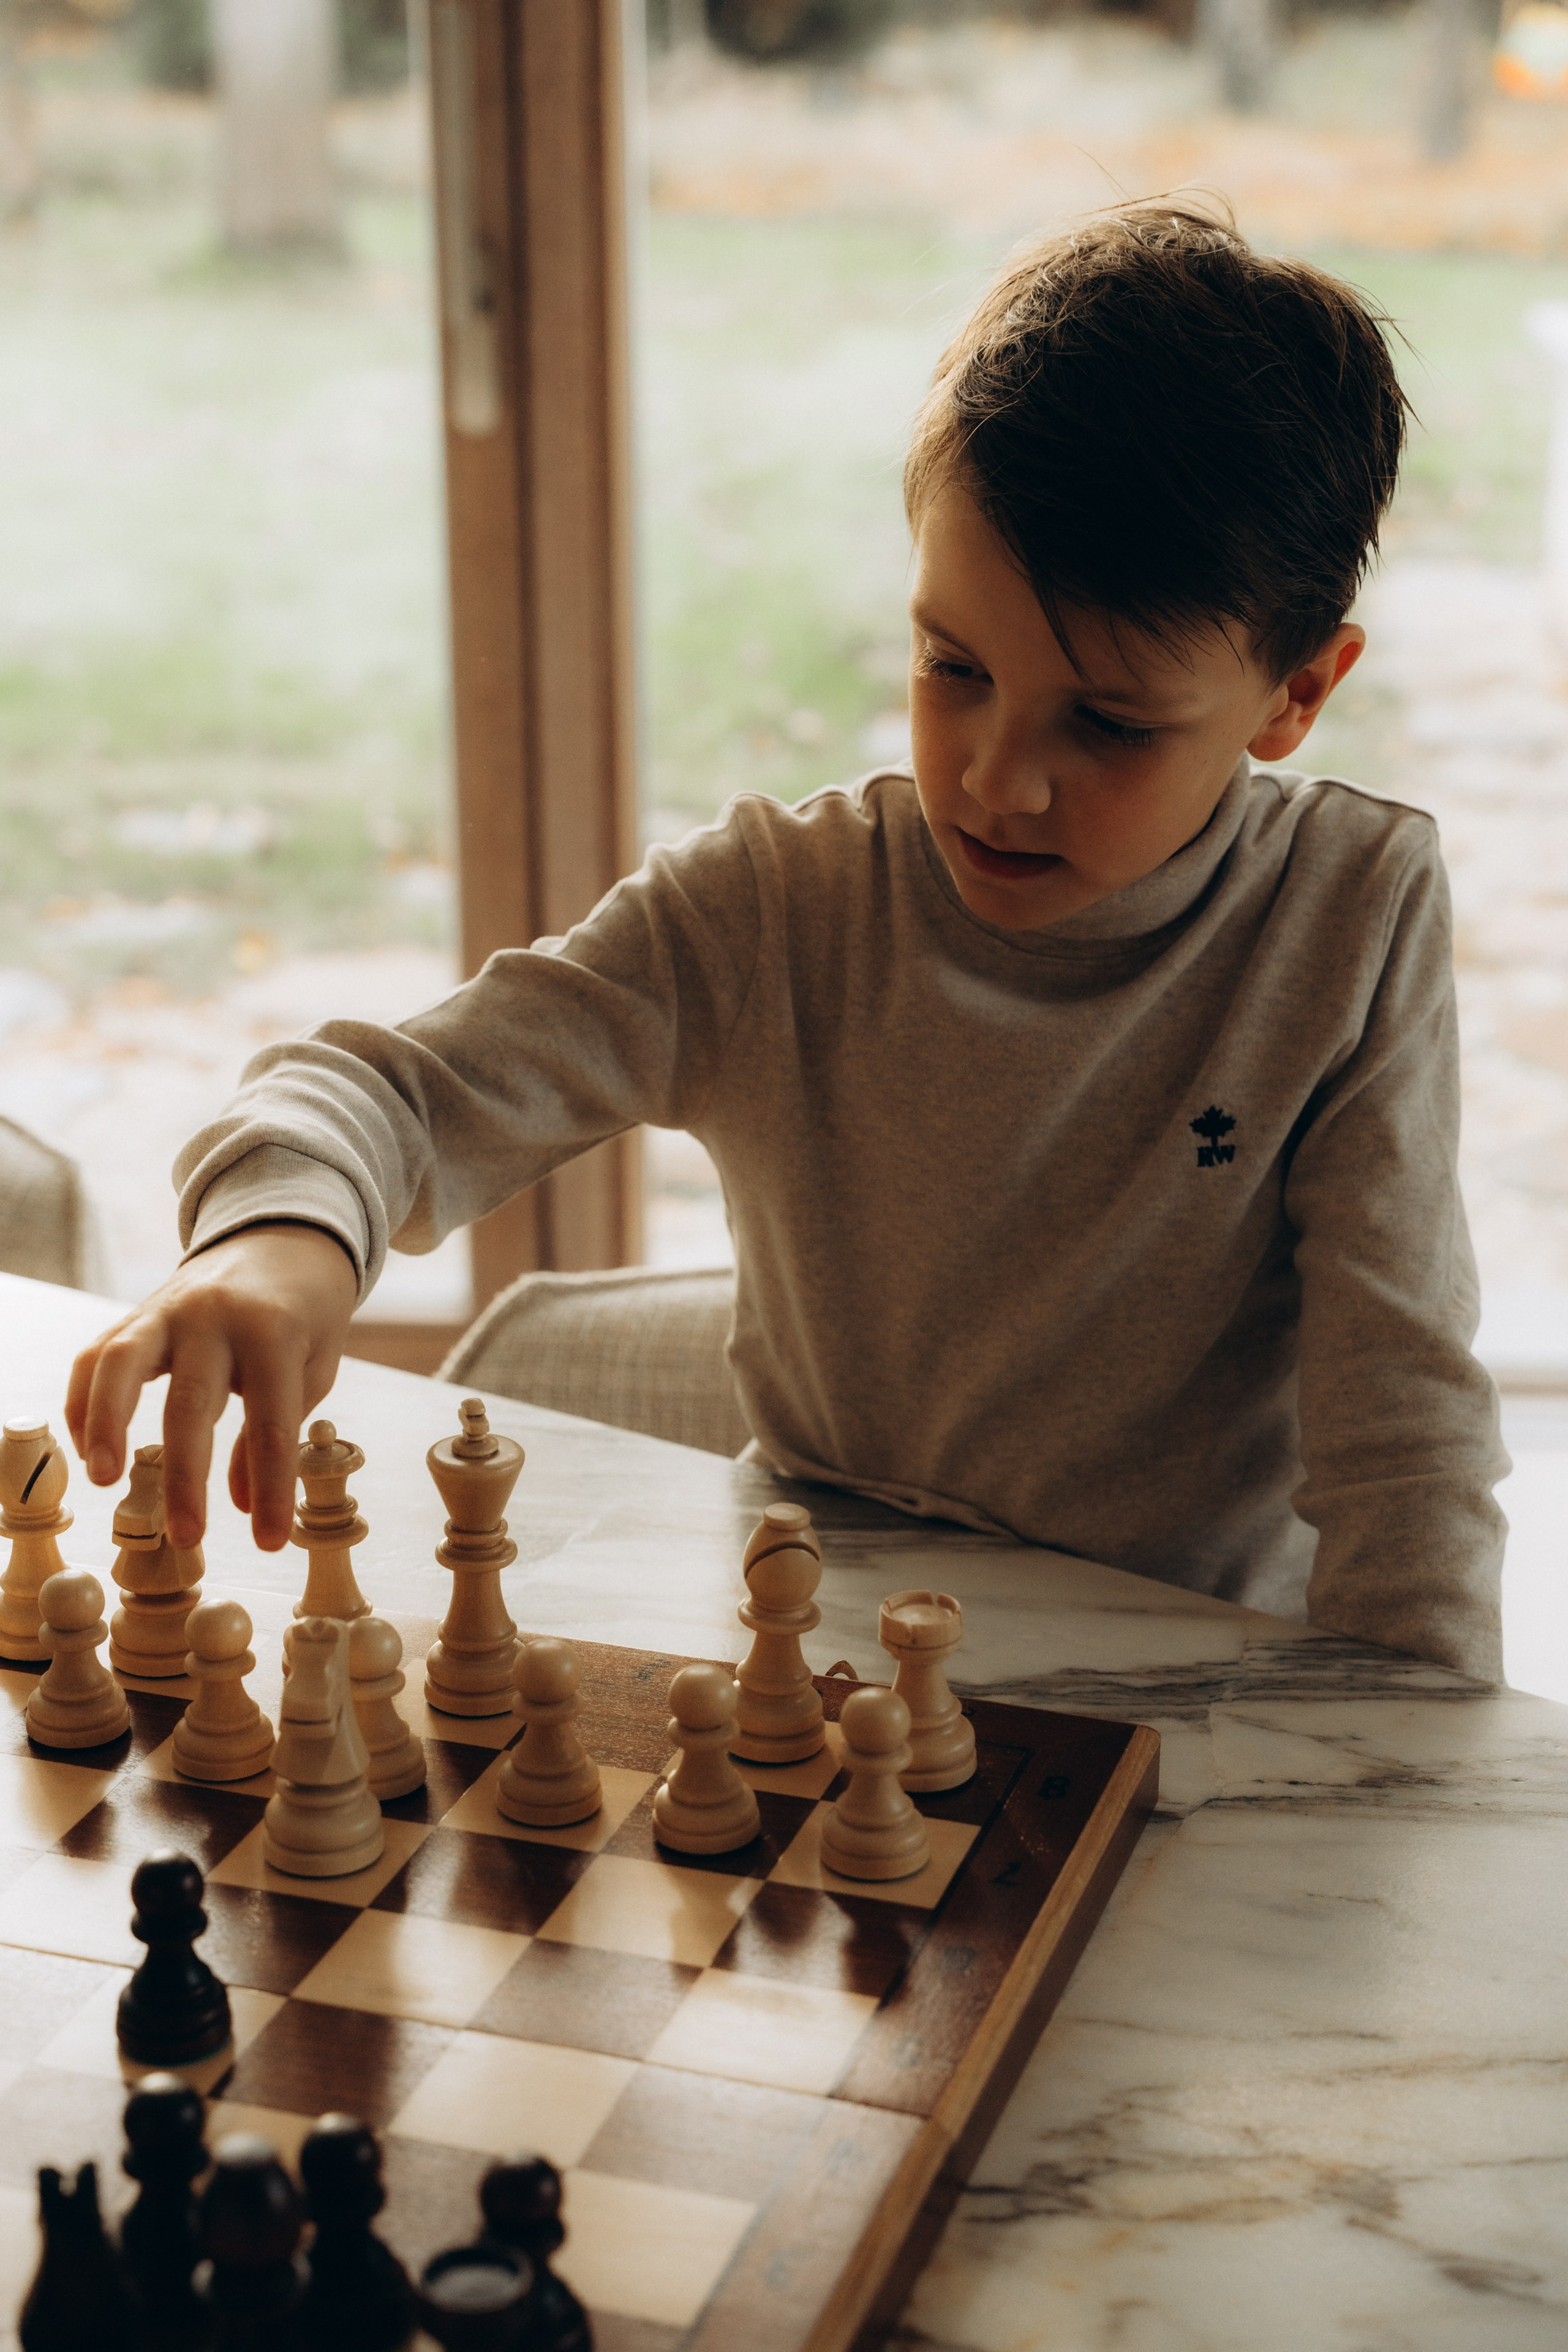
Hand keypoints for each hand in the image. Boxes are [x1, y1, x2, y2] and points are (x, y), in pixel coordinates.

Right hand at [66, 1224, 358, 1550]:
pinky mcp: (137, 1312)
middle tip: (188, 1537)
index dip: (271, 1487)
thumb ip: (279, 1431)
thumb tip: (242, 1504)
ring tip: (105, 1480)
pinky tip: (88, 1449)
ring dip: (107, 1424)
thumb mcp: (312, 1370)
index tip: (270, 1542)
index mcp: (275, 1334)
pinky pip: (97, 1355)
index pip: (271, 1424)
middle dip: (187, 1477)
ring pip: (122, 1364)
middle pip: (192, 1403)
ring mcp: (169, 1310)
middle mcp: (216, 1318)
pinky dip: (84, 1401)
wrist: (283, 1238)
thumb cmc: (305, 1317)